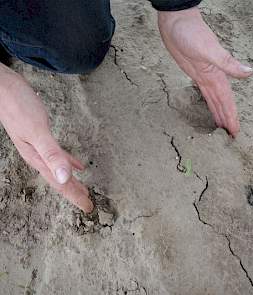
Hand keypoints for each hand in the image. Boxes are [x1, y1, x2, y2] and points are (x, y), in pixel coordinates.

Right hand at [0, 63, 92, 212]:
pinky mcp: (43, 137)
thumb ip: (51, 154)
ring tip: (83, 188)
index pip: (61, 183)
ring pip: (60, 169)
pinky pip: (60, 155)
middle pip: (61, 180)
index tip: (87, 207)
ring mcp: (40, 147)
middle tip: (88, 204)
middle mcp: (39, 157)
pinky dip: (70, 162)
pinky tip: (77, 165)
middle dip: (75, 192)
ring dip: (72, 181)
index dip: (75, 196)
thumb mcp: (37, 131)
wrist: (3, 88)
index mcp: (38, 159)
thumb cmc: (17, 107)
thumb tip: (66, 177)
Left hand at [158, 7, 252, 136]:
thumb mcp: (209, 50)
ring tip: (221, 128)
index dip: (231, 117)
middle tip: (229, 137)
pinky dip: (208, 103)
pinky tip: (211, 107)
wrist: (177, 23)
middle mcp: (213, 79)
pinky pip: (204, 94)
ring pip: (214, 101)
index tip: (235, 132)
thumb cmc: (191, 34)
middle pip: (222, 104)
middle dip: (227, 120)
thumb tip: (249, 73)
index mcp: (218, 75)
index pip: (227, 101)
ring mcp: (204, 77)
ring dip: (218, 114)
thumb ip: (227, 63)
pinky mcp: (194, 75)